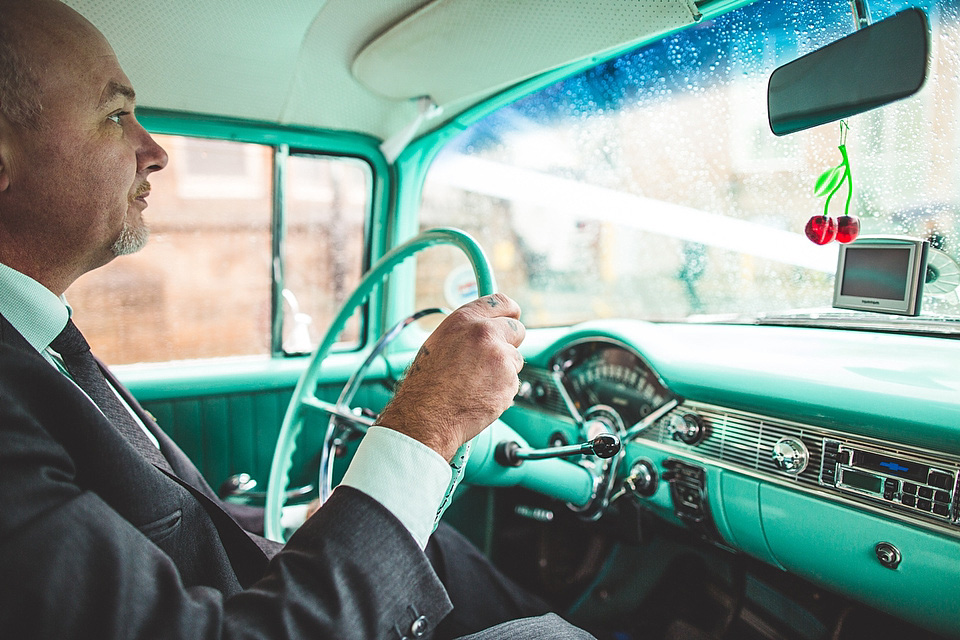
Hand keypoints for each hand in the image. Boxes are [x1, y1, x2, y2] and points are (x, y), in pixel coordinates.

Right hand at [375, 293, 524, 460]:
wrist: (426, 417)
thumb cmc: (427, 384)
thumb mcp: (440, 342)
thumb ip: (467, 331)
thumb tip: (487, 326)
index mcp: (465, 319)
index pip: (502, 302)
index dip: (508, 312)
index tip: (511, 317)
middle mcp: (485, 333)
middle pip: (517, 329)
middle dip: (509, 342)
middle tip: (490, 359)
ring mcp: (500, 358)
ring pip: (516, 360)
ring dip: (503, 370)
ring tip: (476, 382)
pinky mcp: (509, 382)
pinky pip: (513, 383)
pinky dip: (502, 390)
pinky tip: (480, 395)